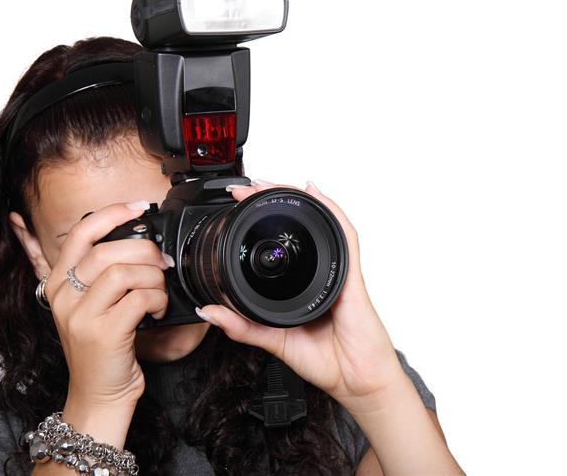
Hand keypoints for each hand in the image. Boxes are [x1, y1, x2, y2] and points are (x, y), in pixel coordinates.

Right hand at [43, 201, 173, 409]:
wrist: (98, 395)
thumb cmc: (103, 347)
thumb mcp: (90, 306)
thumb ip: (101, 274)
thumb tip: (137, 237)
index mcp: (58, 282)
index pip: (82, 232)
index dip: (113, 213)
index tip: (140, 207)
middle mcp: (63, 296)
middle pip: (109, 250)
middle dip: (145, 252)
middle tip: (162, 263)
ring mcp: (80, 316)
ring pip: (126, 272)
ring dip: (154, 279)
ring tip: (158, 293)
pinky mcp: (103, 334)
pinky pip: (140, 299)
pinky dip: (157, 299)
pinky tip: (157, 310)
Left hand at [197, 180, 404, 413]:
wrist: (357, 382)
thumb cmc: (327, 361)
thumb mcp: (273, 341)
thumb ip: (242, 327)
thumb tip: (209, 311)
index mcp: (302, 283)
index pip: (282, 242)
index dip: (261, 219)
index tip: (237, 205)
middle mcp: (321, 271)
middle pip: (301, 223)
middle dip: (274, 198)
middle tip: (246, 187)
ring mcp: (337, 271)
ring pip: (321, 221)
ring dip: (296, 198)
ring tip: (271, 183)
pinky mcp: (351, 277)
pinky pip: (344, 237)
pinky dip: (331, 211)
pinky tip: (316, 194)